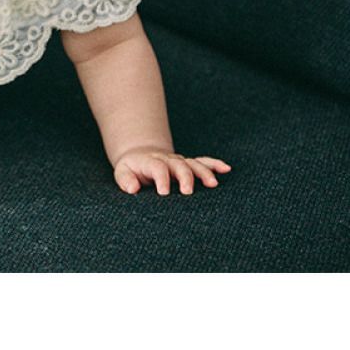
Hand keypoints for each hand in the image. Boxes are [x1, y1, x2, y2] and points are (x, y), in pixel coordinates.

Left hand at [113, 147, 230, 195]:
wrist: (140, 156)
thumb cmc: (131, 170)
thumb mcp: (122, 173)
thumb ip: (125, 180)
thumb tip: (133, 189)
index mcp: (150, 162)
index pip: (157, 167)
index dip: (161, 178)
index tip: (164, 193)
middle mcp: (167, 160)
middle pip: (179, 164)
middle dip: (185, 177)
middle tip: (188, 192)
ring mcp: (179, 161)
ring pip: (193, 163)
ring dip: (204, 172)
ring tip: (213, 184)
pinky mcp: (188, 164)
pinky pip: (203, 162)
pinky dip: (214, 164)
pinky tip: (226, 169)